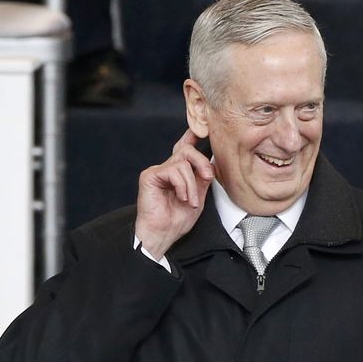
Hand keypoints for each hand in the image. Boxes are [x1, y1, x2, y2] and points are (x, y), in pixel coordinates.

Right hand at [134, 129, 214, 258]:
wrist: (163, 234)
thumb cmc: (177, 219)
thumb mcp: (199, 196)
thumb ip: (203, 178)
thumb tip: (211, 163)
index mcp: (179, 173)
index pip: (186, 148)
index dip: (193, 135)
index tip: (203, 127)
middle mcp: (168, 168)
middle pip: (187, 150)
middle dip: (202, 162)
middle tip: (208, 177)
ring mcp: (158, 171)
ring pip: (183, 162)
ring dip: (192, 184)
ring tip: (191, 200)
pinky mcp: (150, 175)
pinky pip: (173, 170)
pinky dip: (182, 185)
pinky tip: (181, 197)